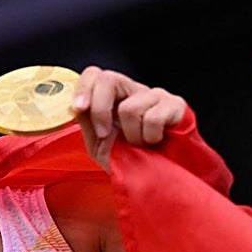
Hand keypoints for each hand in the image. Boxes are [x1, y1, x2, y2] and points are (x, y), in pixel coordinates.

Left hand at [71, 67, 186, 170]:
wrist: (156, 176)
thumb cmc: (129, 158)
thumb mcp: (98, 144)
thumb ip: (87, 123)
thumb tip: (76, 107)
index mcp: (113, 97)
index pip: (94, 75)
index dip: (83, 88)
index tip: (78, 109)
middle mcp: (134, 91)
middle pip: (109, 79)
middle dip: (100, 110)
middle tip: (105, 134)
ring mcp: (156, 95)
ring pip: (129, 107)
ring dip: (130, 135)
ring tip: (138, 143)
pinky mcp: (175, 105)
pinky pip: (152, 118)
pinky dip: (149, 137)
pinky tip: (154, 141)